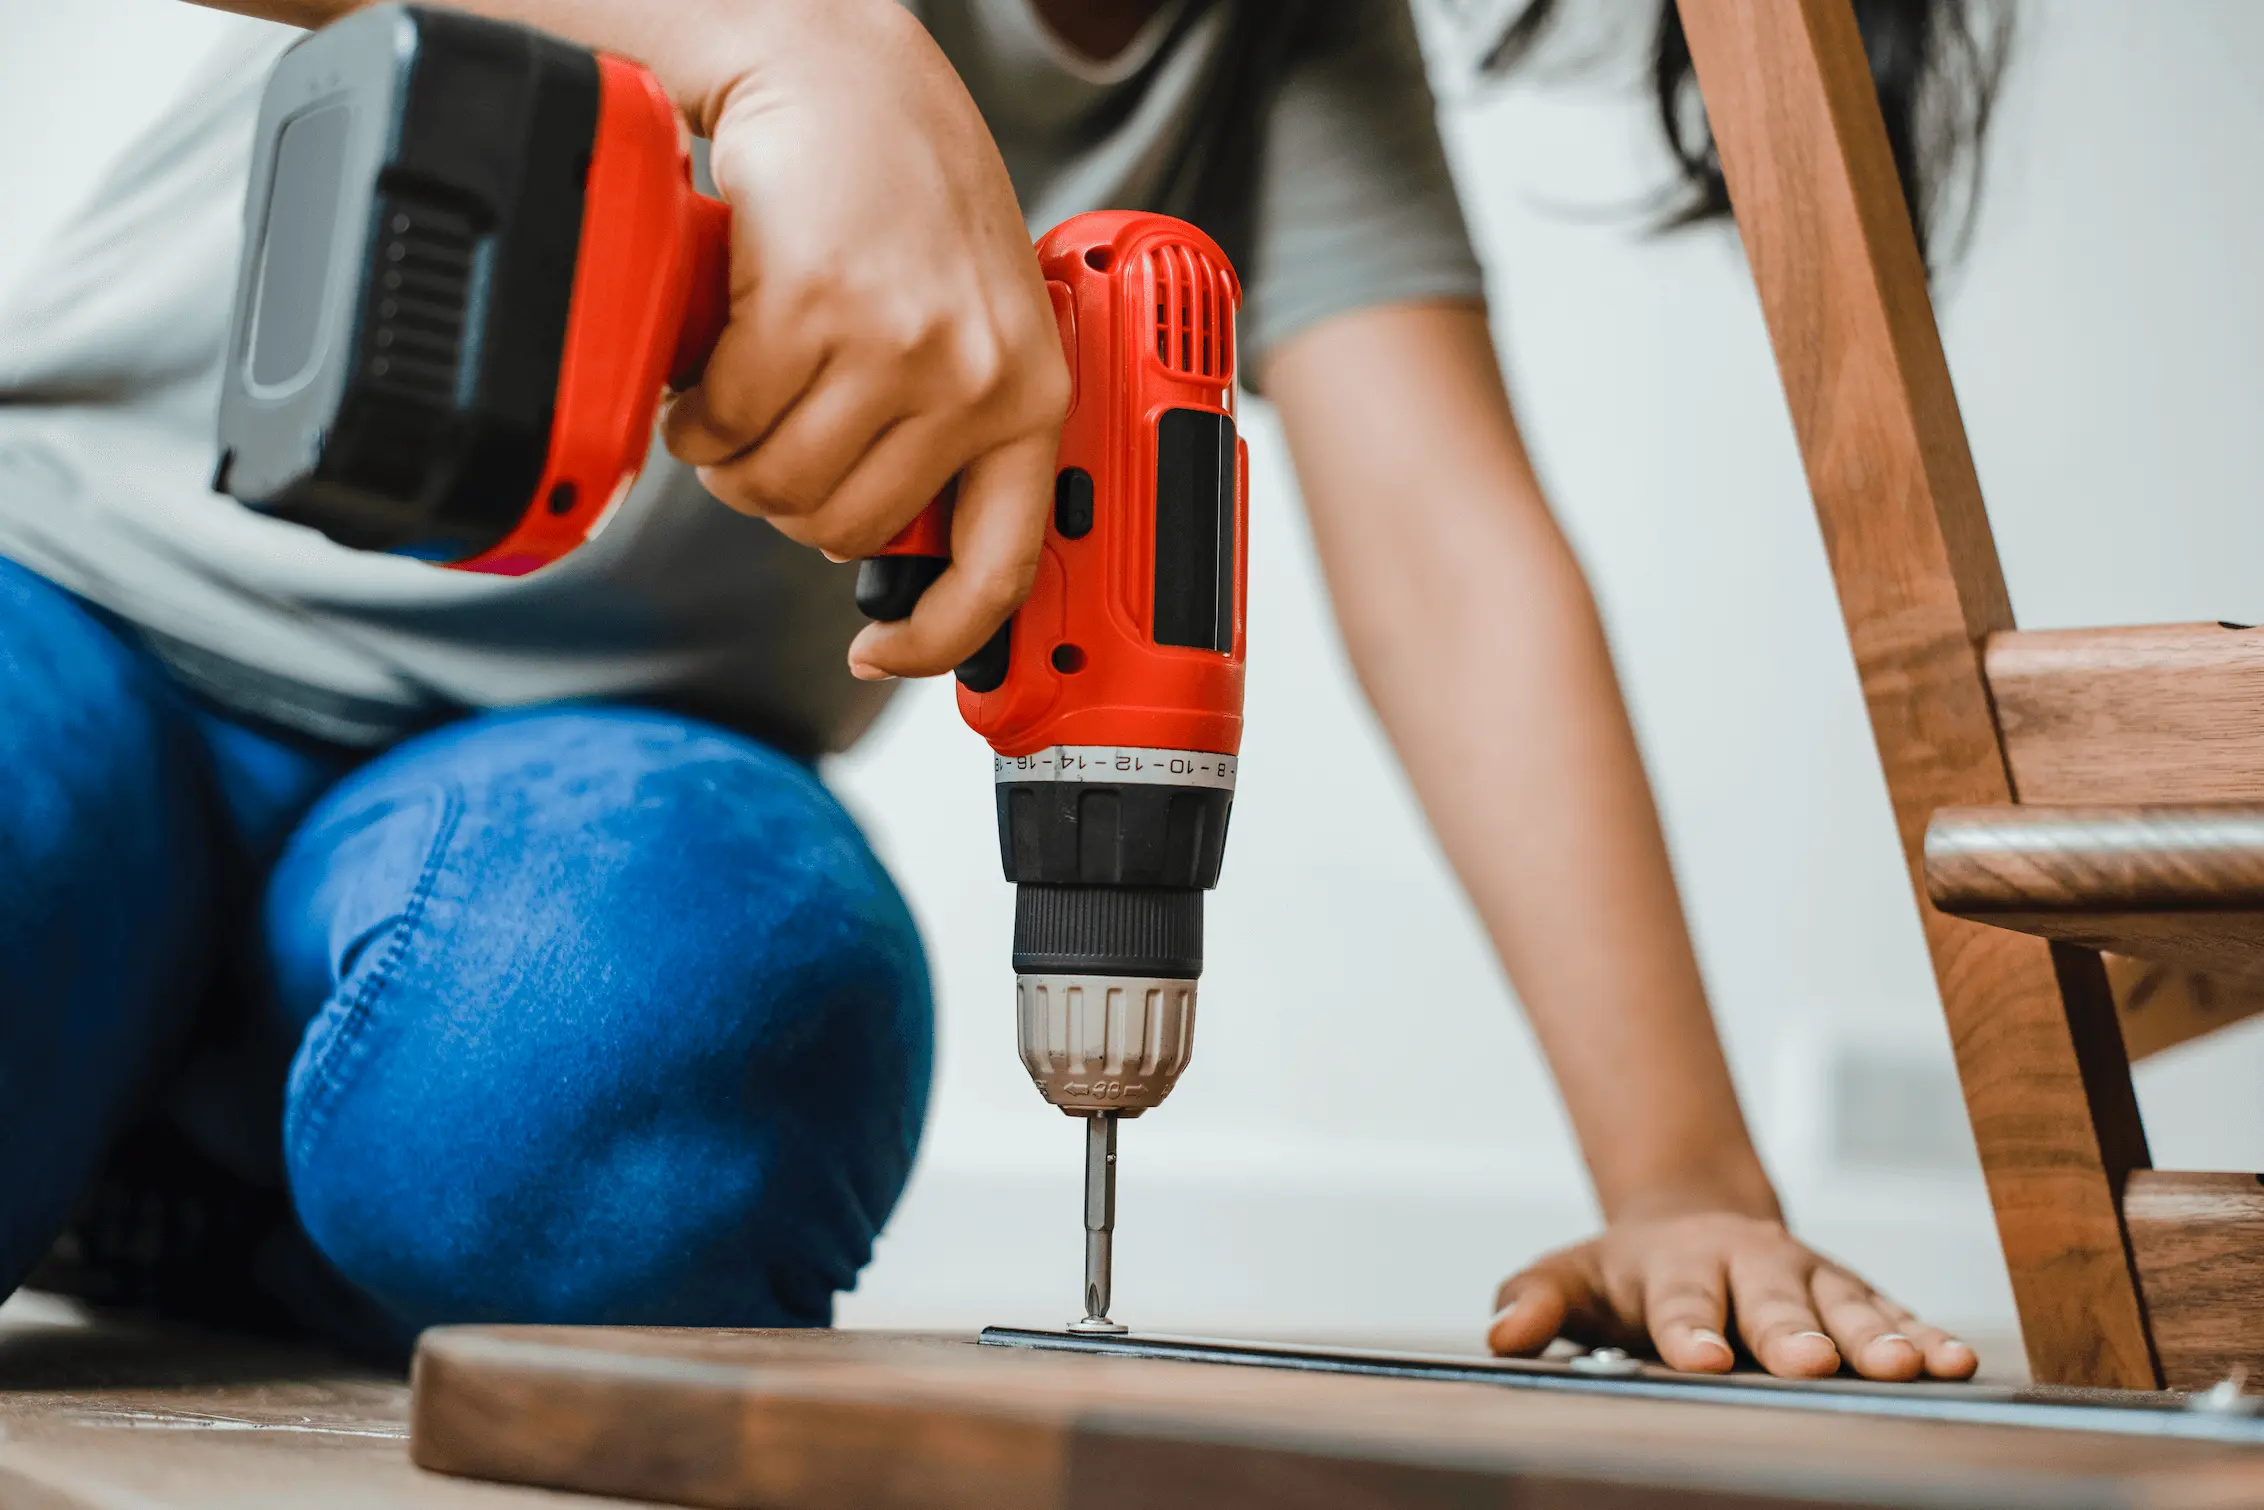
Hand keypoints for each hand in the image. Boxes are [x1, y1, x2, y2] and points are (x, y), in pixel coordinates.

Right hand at [661, 0, 1068, 680]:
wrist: (843, 74)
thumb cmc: (904, 197)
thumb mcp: (973, 319)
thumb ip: (954, 426)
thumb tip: (894, 548)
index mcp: (1031, 396)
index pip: (1001, 566)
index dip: (938, 638)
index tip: (885, 655)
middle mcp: (976, 376)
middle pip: (846, 532)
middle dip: (786, 505)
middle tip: (768, 448)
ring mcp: (897, 343)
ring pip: (779, 485)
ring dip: (733, 462)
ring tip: (735, 404)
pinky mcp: (813, 306)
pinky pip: (727, 421)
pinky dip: (697, 413)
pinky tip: (707, 370)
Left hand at [1487, 1211, 1977, 1381]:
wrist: (1688, 1224)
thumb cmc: (1623, 1274)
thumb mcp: (1566, 1279)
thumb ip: (1533, 1302)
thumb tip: (1499, 1336)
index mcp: (1676, 1266)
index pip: (1680, 1303)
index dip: (1690, 1329)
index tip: (1702, 1358)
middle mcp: (1750, 1267)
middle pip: (1774, 1304)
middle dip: (1794, 1334)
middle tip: (1814, 1363)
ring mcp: (1808, 1281)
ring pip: (1846, 1307)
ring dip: (1878, 1338)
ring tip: (1910, 1368)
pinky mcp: (1854, 1298)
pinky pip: (1894, 1316)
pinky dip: (1925, 1337)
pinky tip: (1956, 1362)